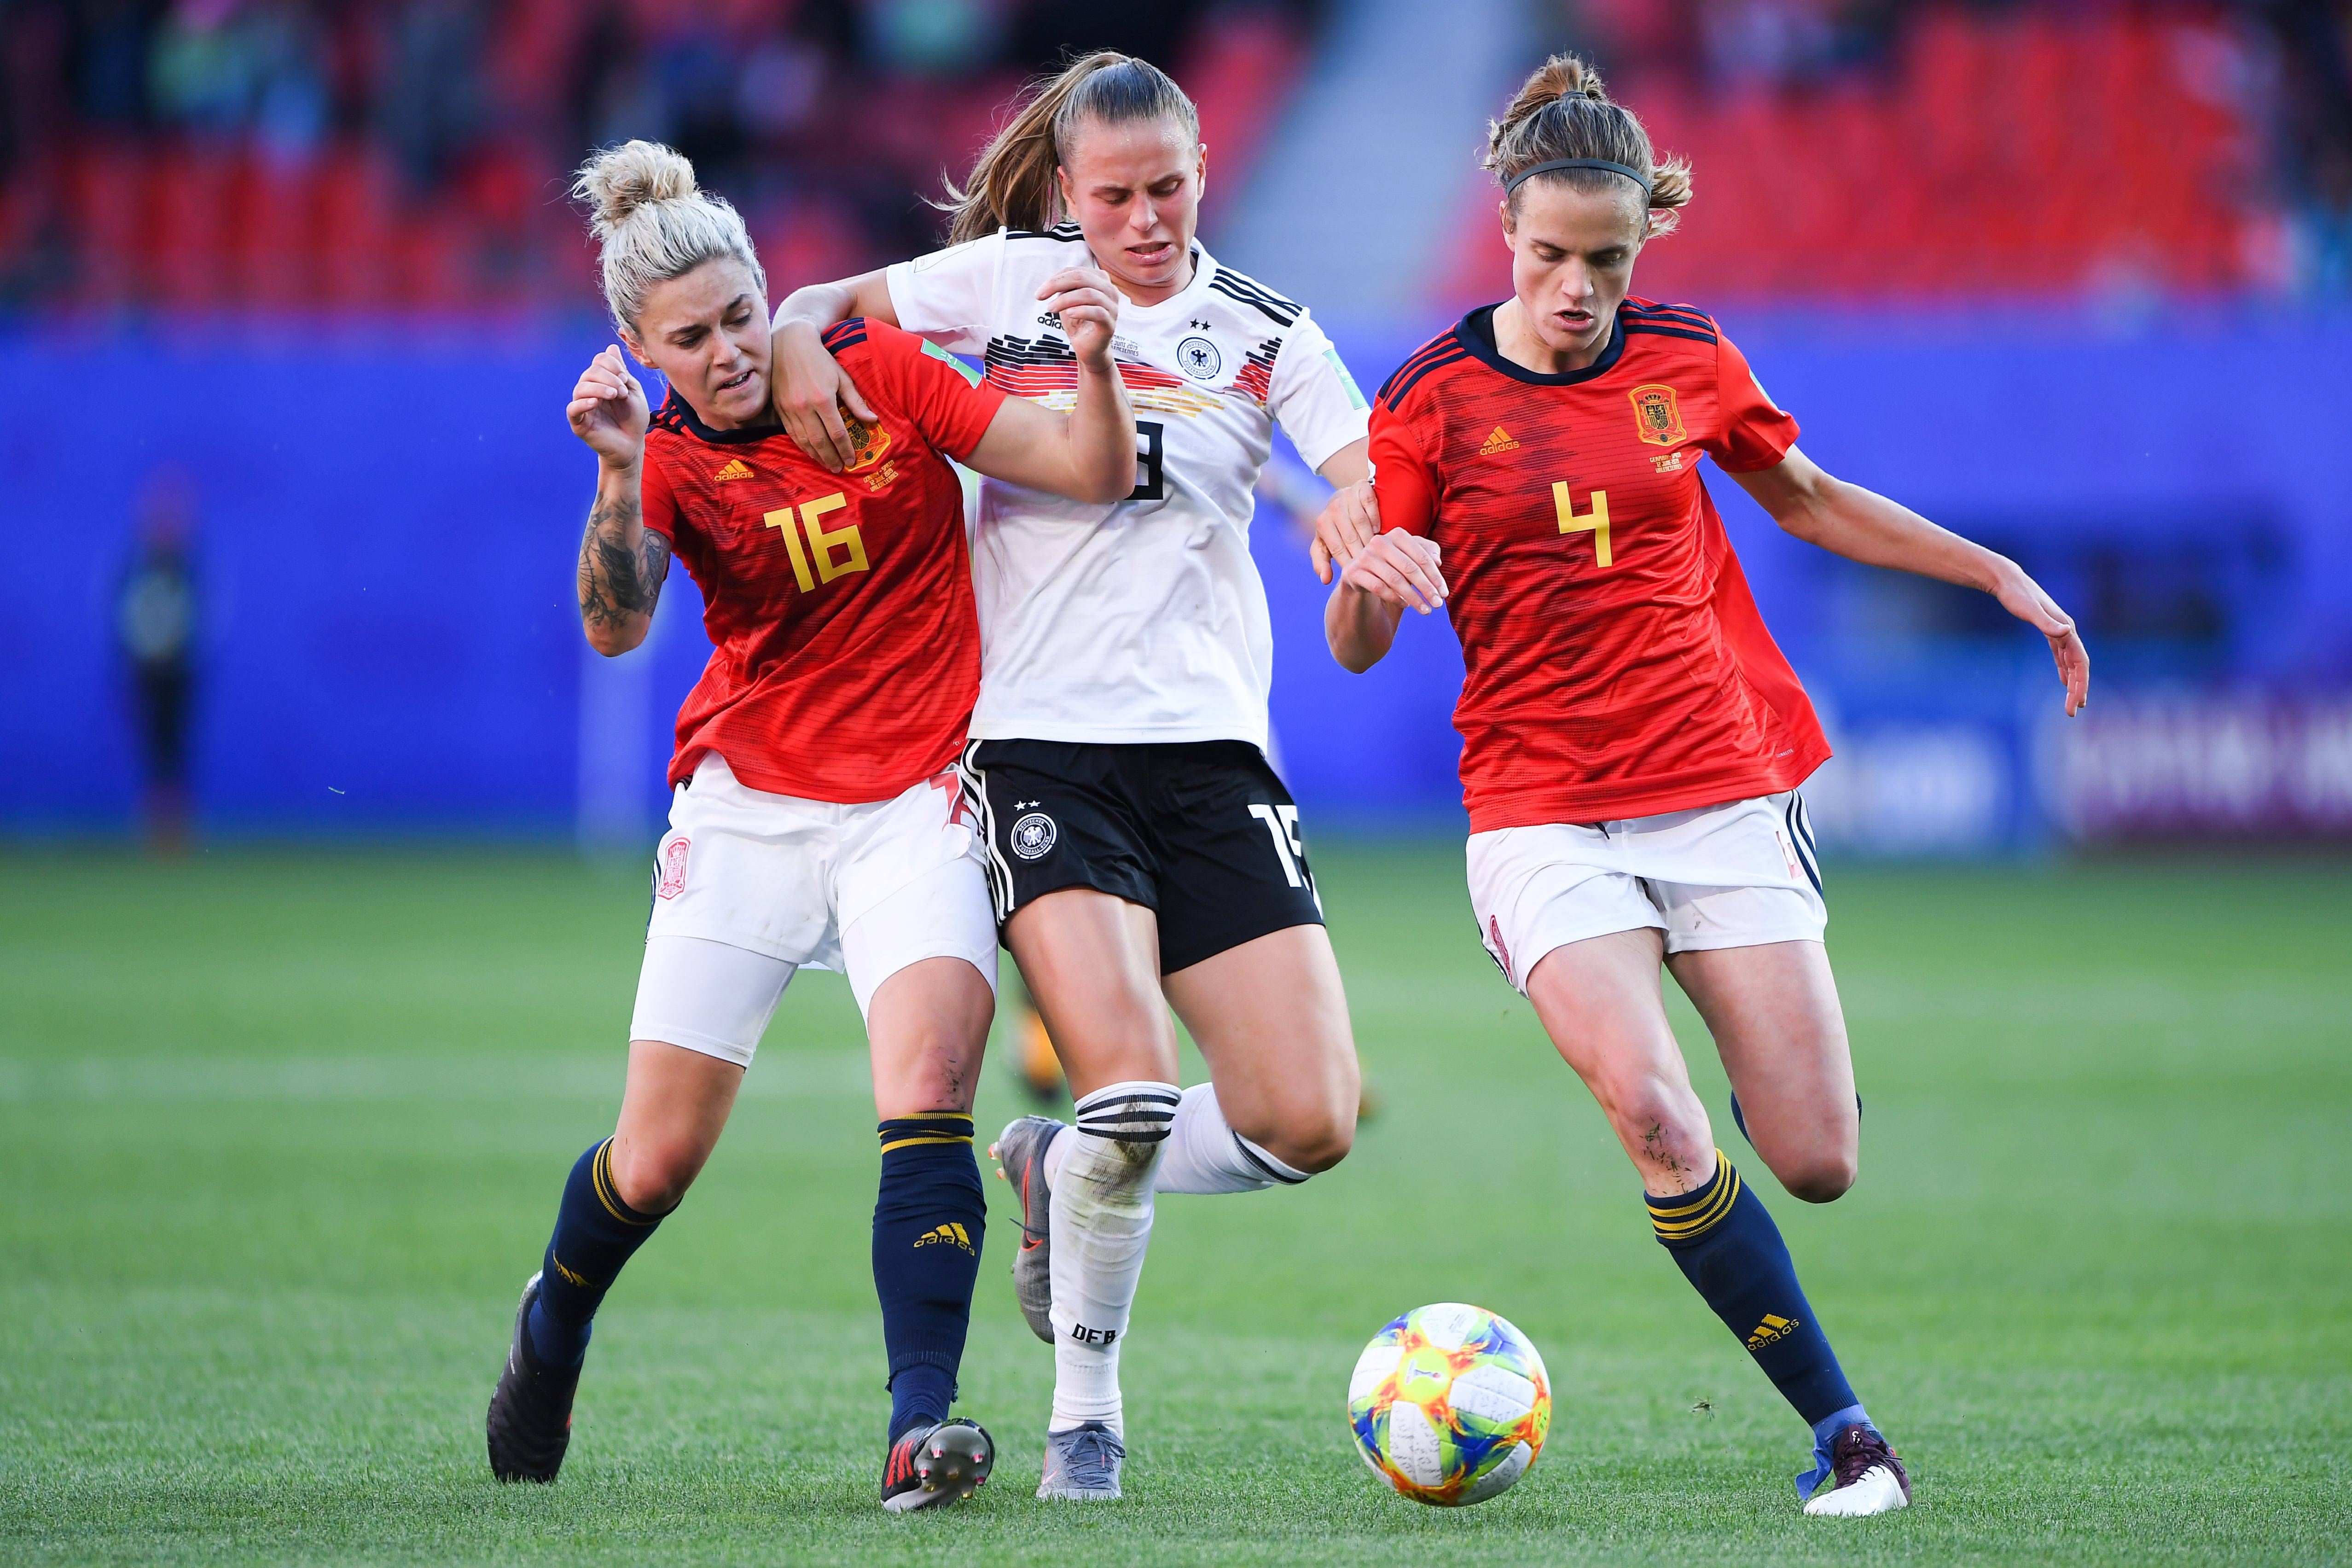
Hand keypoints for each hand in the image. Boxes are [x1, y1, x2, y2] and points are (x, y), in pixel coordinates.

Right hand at [567, 345, 647, 468]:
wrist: (633, 444)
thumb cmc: (633, 418)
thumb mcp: (633, 392)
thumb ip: (622, 371)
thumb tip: (612, 346)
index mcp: (602, 380)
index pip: (598, 361)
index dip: (611, 364)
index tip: (625, 378)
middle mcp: (589, 390)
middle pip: (589, 373)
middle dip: (607, 377)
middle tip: (622, 390)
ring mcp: (583, 405)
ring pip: (580, 388)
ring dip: (598, 388)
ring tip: (614, 395)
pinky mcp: (579, 422)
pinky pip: (573, 409)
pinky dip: (582, 403)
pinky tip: (595, 403)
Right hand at [771, 319, 877, 471]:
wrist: (789, 344)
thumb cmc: (820, 359)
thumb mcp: (842, 377)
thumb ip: (856, 401)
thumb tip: (872, 420)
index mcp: (823, 399)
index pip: (837, 433)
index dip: (845, 450)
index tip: (851, 461)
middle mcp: (804, 407)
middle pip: (820, 442)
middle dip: (831, 458)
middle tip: (839, 469)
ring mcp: (789, 409)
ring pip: (803, 441)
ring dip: (816, 456)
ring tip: (826, 465)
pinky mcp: (779, 408)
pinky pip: (791, 433)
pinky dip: (802, 446)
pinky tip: (811, 452)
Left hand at [1038, 267, 1120, 371]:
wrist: (1088, 348)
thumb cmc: (1078, 321)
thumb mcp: (1068, 300)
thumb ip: (1064, 287)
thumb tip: (1053, 282)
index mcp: (1100, 280)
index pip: (1076, 271)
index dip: (1055, 279)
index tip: (1040, 292)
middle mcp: (1110, 290)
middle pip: (1082, 278)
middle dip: (1057, 285)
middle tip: (1039, 296)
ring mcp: (1112, 307)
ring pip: (1088, 294)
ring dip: (1065, 300)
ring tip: (1050, 308)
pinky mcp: (1110, 324)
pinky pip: (1097, 312)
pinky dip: (1081, 311)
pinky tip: (1069, 314)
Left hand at [1311, 479, 1382, 583]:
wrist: (1344, 500)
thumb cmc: (1335, 528)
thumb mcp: (1324, 545)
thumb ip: (1321, 563)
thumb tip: (1325, 580)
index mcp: (1322, 523)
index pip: (1337, 549)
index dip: (1349, 563)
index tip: (1359, 575)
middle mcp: (1332, 507)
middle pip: (1350, 537)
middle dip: (1361, 554)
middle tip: (1372, 567)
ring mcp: (1347, 495)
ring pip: (1360, 522)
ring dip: (1369, 538)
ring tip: (1377, 552)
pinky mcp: (1361, 486)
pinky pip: (1370, 503)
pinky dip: (1375, 517)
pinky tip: (1379, 530)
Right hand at [1339, 529, 1446, 614]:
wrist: (1361, 574)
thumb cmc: (1393, 565)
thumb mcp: (1411, 557)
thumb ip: (1427, 553)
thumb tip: (1438, 561)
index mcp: (1397, 534)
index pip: (1422, 557)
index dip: (1436, 577)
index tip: (1445, 594)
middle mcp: (1379, 542)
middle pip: (1410, 569)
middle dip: (1426, 589)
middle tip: (1438, 604)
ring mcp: (1365, 556)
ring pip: (1395, 580)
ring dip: (1413, 598)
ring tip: (1425, 610)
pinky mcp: (1353, 572)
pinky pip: (1379, 588)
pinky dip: (1394, 598)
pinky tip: (1405, 605)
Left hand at [1991, 563, 2089, 715]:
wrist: (2008, 581)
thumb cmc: (2016, 595)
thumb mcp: (2029, 609)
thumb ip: (2047, 623)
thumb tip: (2066, 632)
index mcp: (2066, 629)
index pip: (2080, 663)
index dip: (2080, 684)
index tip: (2076, 703)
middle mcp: (2066, 631)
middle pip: (2078, 665)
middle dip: (2077, 688)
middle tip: (2072, 711)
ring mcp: (2058, 631)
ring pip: (2071, 661)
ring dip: (2074, 681)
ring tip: (2074, 702)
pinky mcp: (2048, 632)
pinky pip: (2061, 655)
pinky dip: (2063, 669)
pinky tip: (2063, 681)